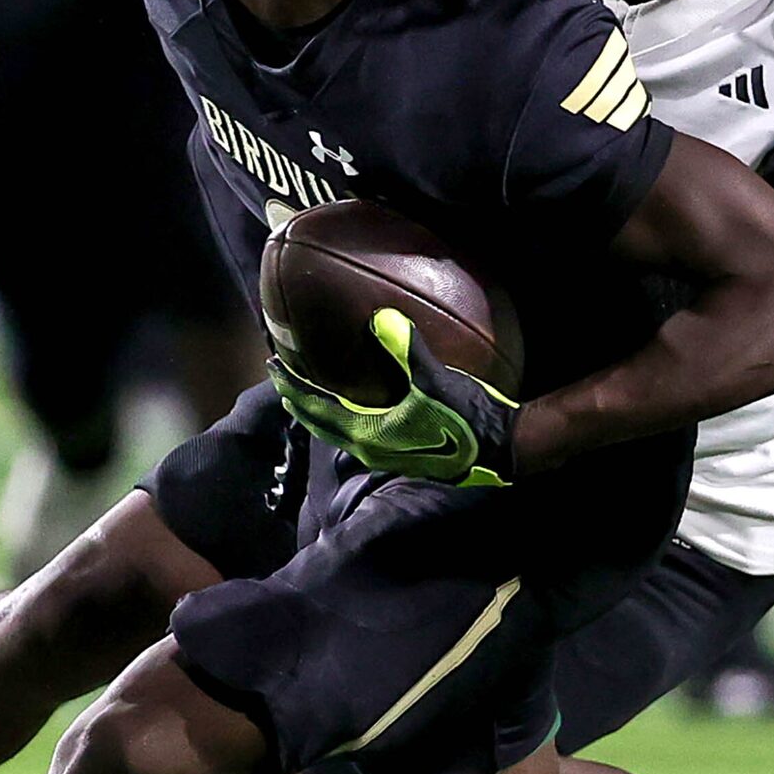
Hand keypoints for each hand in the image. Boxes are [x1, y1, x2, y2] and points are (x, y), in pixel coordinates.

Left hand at [267, 308, 519, 486]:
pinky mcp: (399, 456)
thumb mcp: (435, 380)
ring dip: (318, 412)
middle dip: (297, 400)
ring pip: (336, 433)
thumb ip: (405, 349)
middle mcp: (369, 448)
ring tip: (306, 393)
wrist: (499, 449)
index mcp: (369, 432)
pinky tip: (349, 407)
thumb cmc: (467, 418)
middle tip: (280, 378)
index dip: (292, 386)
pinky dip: (341, 418)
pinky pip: (356, 435)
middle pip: (319, 424)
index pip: (317, 407)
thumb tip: (381, 317)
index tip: (273, 367)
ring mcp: (384, 456)